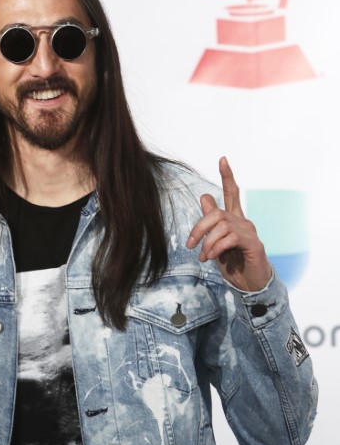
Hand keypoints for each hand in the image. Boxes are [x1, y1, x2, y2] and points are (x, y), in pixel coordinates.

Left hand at [186, 157, 271, 291]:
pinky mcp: (254, 244)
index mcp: (234, 220)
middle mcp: (243, 222)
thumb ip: (211, 222)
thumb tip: (204, 196)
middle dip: (200, 227)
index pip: (232, 193)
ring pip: (222, 225)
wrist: (249, 285)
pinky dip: (217, 247)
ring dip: (207, 242)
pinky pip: (231, 238)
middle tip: (191, 244)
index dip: (228, 177)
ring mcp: (250, 232)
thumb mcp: (216, 242)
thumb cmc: (234, 264)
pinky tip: (212, 257)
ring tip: (203, 256)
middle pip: (218, 213)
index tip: (223, 159)